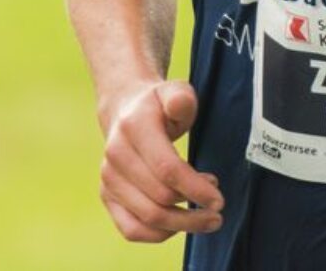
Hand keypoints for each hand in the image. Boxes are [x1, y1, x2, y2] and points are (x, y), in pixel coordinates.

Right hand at [99, 80, 224, 242]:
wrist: (126, 111)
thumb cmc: (158, 105)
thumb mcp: (173, 91)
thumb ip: (181, 98)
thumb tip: (179, 106)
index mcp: (134, 127)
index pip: (167, 169)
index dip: (196, 188)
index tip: (219, 199)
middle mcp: (115, 154)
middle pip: (160, 197)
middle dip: (195, 207)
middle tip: (217, 205)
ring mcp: (108, 177)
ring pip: (148, 218)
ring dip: (183, 224)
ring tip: (206, 217)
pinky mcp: (107, 195)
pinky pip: (131, 229)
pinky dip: (159, 234)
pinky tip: (179, 224)